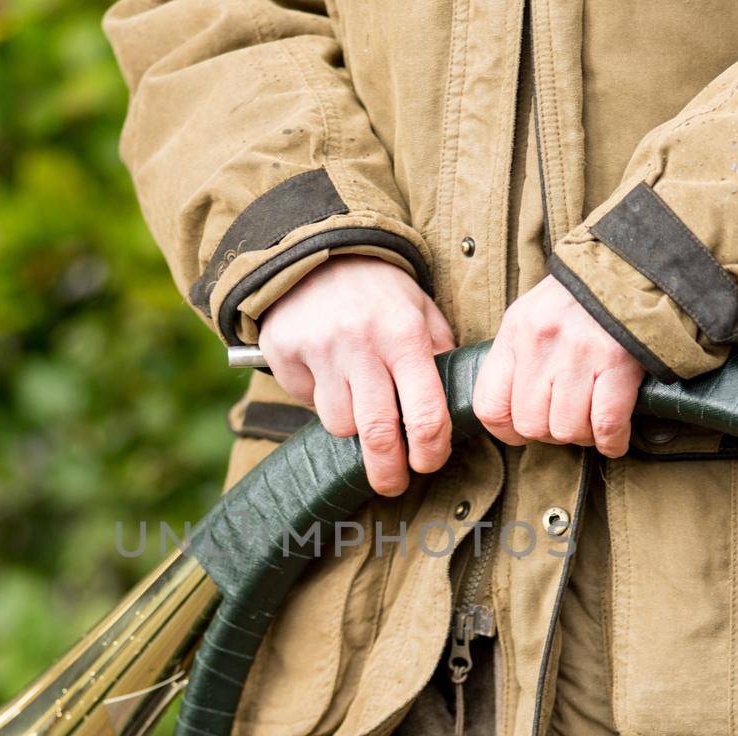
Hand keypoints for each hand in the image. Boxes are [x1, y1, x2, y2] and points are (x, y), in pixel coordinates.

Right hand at [258, 255, 455, 495]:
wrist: (317, 248)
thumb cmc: (378, 289)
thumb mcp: (420, 310)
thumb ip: (437, 354)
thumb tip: (453, 406)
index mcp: (404, 333)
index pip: (425, 412)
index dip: (430, 451)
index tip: (428, 463)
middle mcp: (361, 343)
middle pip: (377, 433)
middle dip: (388, 472)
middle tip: (393, 484)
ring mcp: (319, 349)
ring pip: (339, 424)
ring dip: (352, 427)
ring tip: (359, 404)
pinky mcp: (285, 352)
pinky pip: (305, 400)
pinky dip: (319, 399)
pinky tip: (326, 375)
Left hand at [473, 275, 644, 456]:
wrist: (635, 266)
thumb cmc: (584, 296)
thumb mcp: (535, 314)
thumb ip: (520, 357)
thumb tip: (514, 411)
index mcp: (517, 330)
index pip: (490, 405)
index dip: (506, 431)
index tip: (521, 433)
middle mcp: (543, 342)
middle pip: (531, 424)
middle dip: (550, 433)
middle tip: (567, 421)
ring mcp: (580, 353)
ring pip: (567, 429)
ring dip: (582, 435)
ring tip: (592, 421)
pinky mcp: (618, 362)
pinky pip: (605, 425)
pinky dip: (610, 441)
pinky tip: (613, 438)